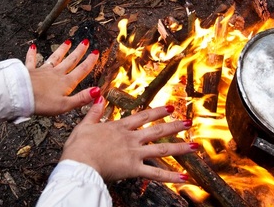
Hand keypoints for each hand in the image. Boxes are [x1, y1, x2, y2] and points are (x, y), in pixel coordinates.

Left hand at [25, 40, 99, 115]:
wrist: (20, 95)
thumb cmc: (41, 103)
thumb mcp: (65, 105)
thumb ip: (81, 98)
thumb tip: (97, 91)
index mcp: (66, 83)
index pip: (81, 70)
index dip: (90, 62)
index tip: (95, 53)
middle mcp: (56, 74)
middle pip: (70, 60)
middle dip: (79, 51)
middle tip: (85, 42)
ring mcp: (43, 71)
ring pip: (55, 58)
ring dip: (62, 50)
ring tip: (68, 42)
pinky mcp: (30, 71)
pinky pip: (32, 60)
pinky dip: (32, 53)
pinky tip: (33, 47)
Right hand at [61, 103, 197, 182]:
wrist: (78, 163)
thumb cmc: (79, 146)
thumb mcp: (85, 125)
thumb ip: (94, 111)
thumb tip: (99, 97)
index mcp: (120, 127)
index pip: (143, 116)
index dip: (158, 111)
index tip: (170, 107)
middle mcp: (131, 138)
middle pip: (157, 131)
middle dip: (174, 126)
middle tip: (188, 122)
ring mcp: (134, 153)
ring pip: (161, 149)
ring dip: (179, 148)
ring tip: (194, 146)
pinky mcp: (133, 168)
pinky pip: (154, 173)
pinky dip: (170, 176)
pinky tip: (184, 177)